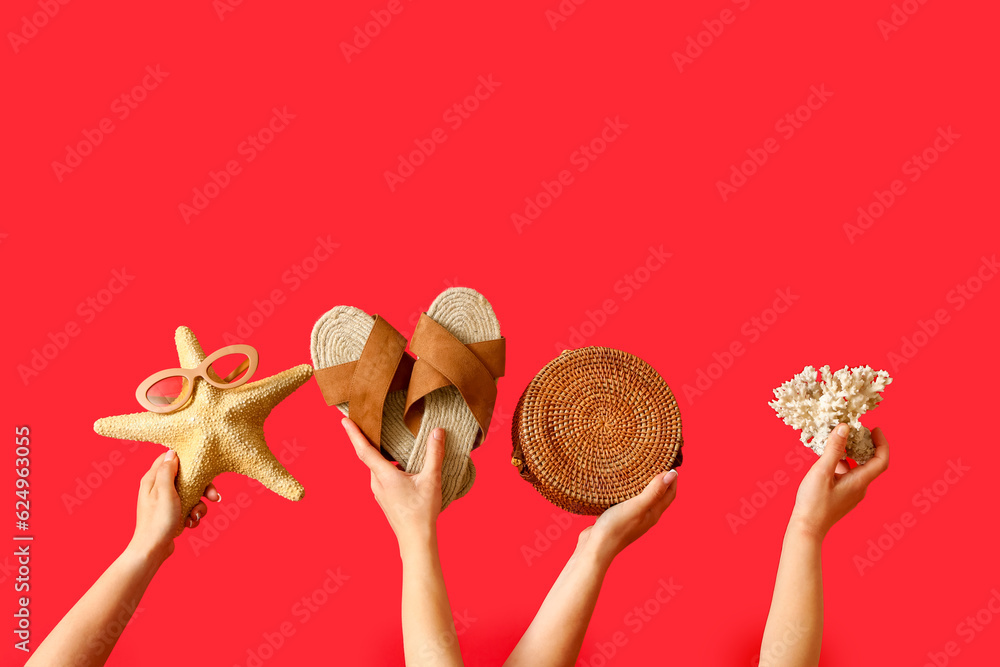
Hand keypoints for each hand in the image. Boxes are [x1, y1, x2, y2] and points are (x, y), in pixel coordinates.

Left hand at [126, 451, 221, 562]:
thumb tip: (172, 452)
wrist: (153, 550)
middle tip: (213, 496)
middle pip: (186, 477)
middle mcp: (159, 488)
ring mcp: (166, 501)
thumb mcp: (165, 492)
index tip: (202, 465)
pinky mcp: (172, 513)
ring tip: (196, 515)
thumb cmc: (157, 521)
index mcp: (153, 479)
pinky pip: (189, 507)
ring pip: (191, 494)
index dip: (187, 459)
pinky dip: (193, 514)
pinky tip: (190, 522)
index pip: (170, 458)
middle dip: (202, 487)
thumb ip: (168, 470)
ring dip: (199, 504)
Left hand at [342, 418, 443, 552]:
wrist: (416, 539)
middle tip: (369, 421)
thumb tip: (437, 432)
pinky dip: (387, 466)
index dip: (353, 434)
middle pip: (369, 456)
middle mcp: (377, 483)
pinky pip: (382, 476)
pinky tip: (401, 466)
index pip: (364, 450)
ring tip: (389, 441)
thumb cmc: (422, 512)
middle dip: (368, 439)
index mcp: (385, 475)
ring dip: (381, 454)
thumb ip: (434, 454)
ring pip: (377, 467)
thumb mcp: (431, 479)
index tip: (344, 420)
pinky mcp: (384, 498)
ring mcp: (379, 492)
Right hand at [579, 469, 677, 565]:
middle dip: (659, 479)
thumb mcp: (637, 506)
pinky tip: (619, 484)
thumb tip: (672, 475)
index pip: (670, 494)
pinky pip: (627, 501)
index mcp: (653, 514)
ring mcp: (631, 517)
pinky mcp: (618, 517)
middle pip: (658, 495)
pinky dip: (628, 491)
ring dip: (642, 484)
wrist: (595, 547)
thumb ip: (654, 491)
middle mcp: (645, 516)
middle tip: (654, 462)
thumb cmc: (616, 527)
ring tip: (637, 469)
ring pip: (642, 498)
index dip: (672, 479)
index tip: (669, 461)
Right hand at [790, 423, 889, 540]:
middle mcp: (860, 488)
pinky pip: (848, 475)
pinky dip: (841, 463)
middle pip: (870, 463)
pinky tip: (827, 460)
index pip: (881, 460)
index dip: (881, 443)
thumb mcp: (822, 471)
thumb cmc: (813, 502)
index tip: (874, 428)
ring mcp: (851, 493)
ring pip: (857, 469)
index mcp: (859, 482)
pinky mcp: (842, 496)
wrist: (807, 528)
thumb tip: (844, 427)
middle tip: (853, 431)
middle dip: (864, 445)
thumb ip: (834, 449)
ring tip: (836, 442)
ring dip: (850, 454)